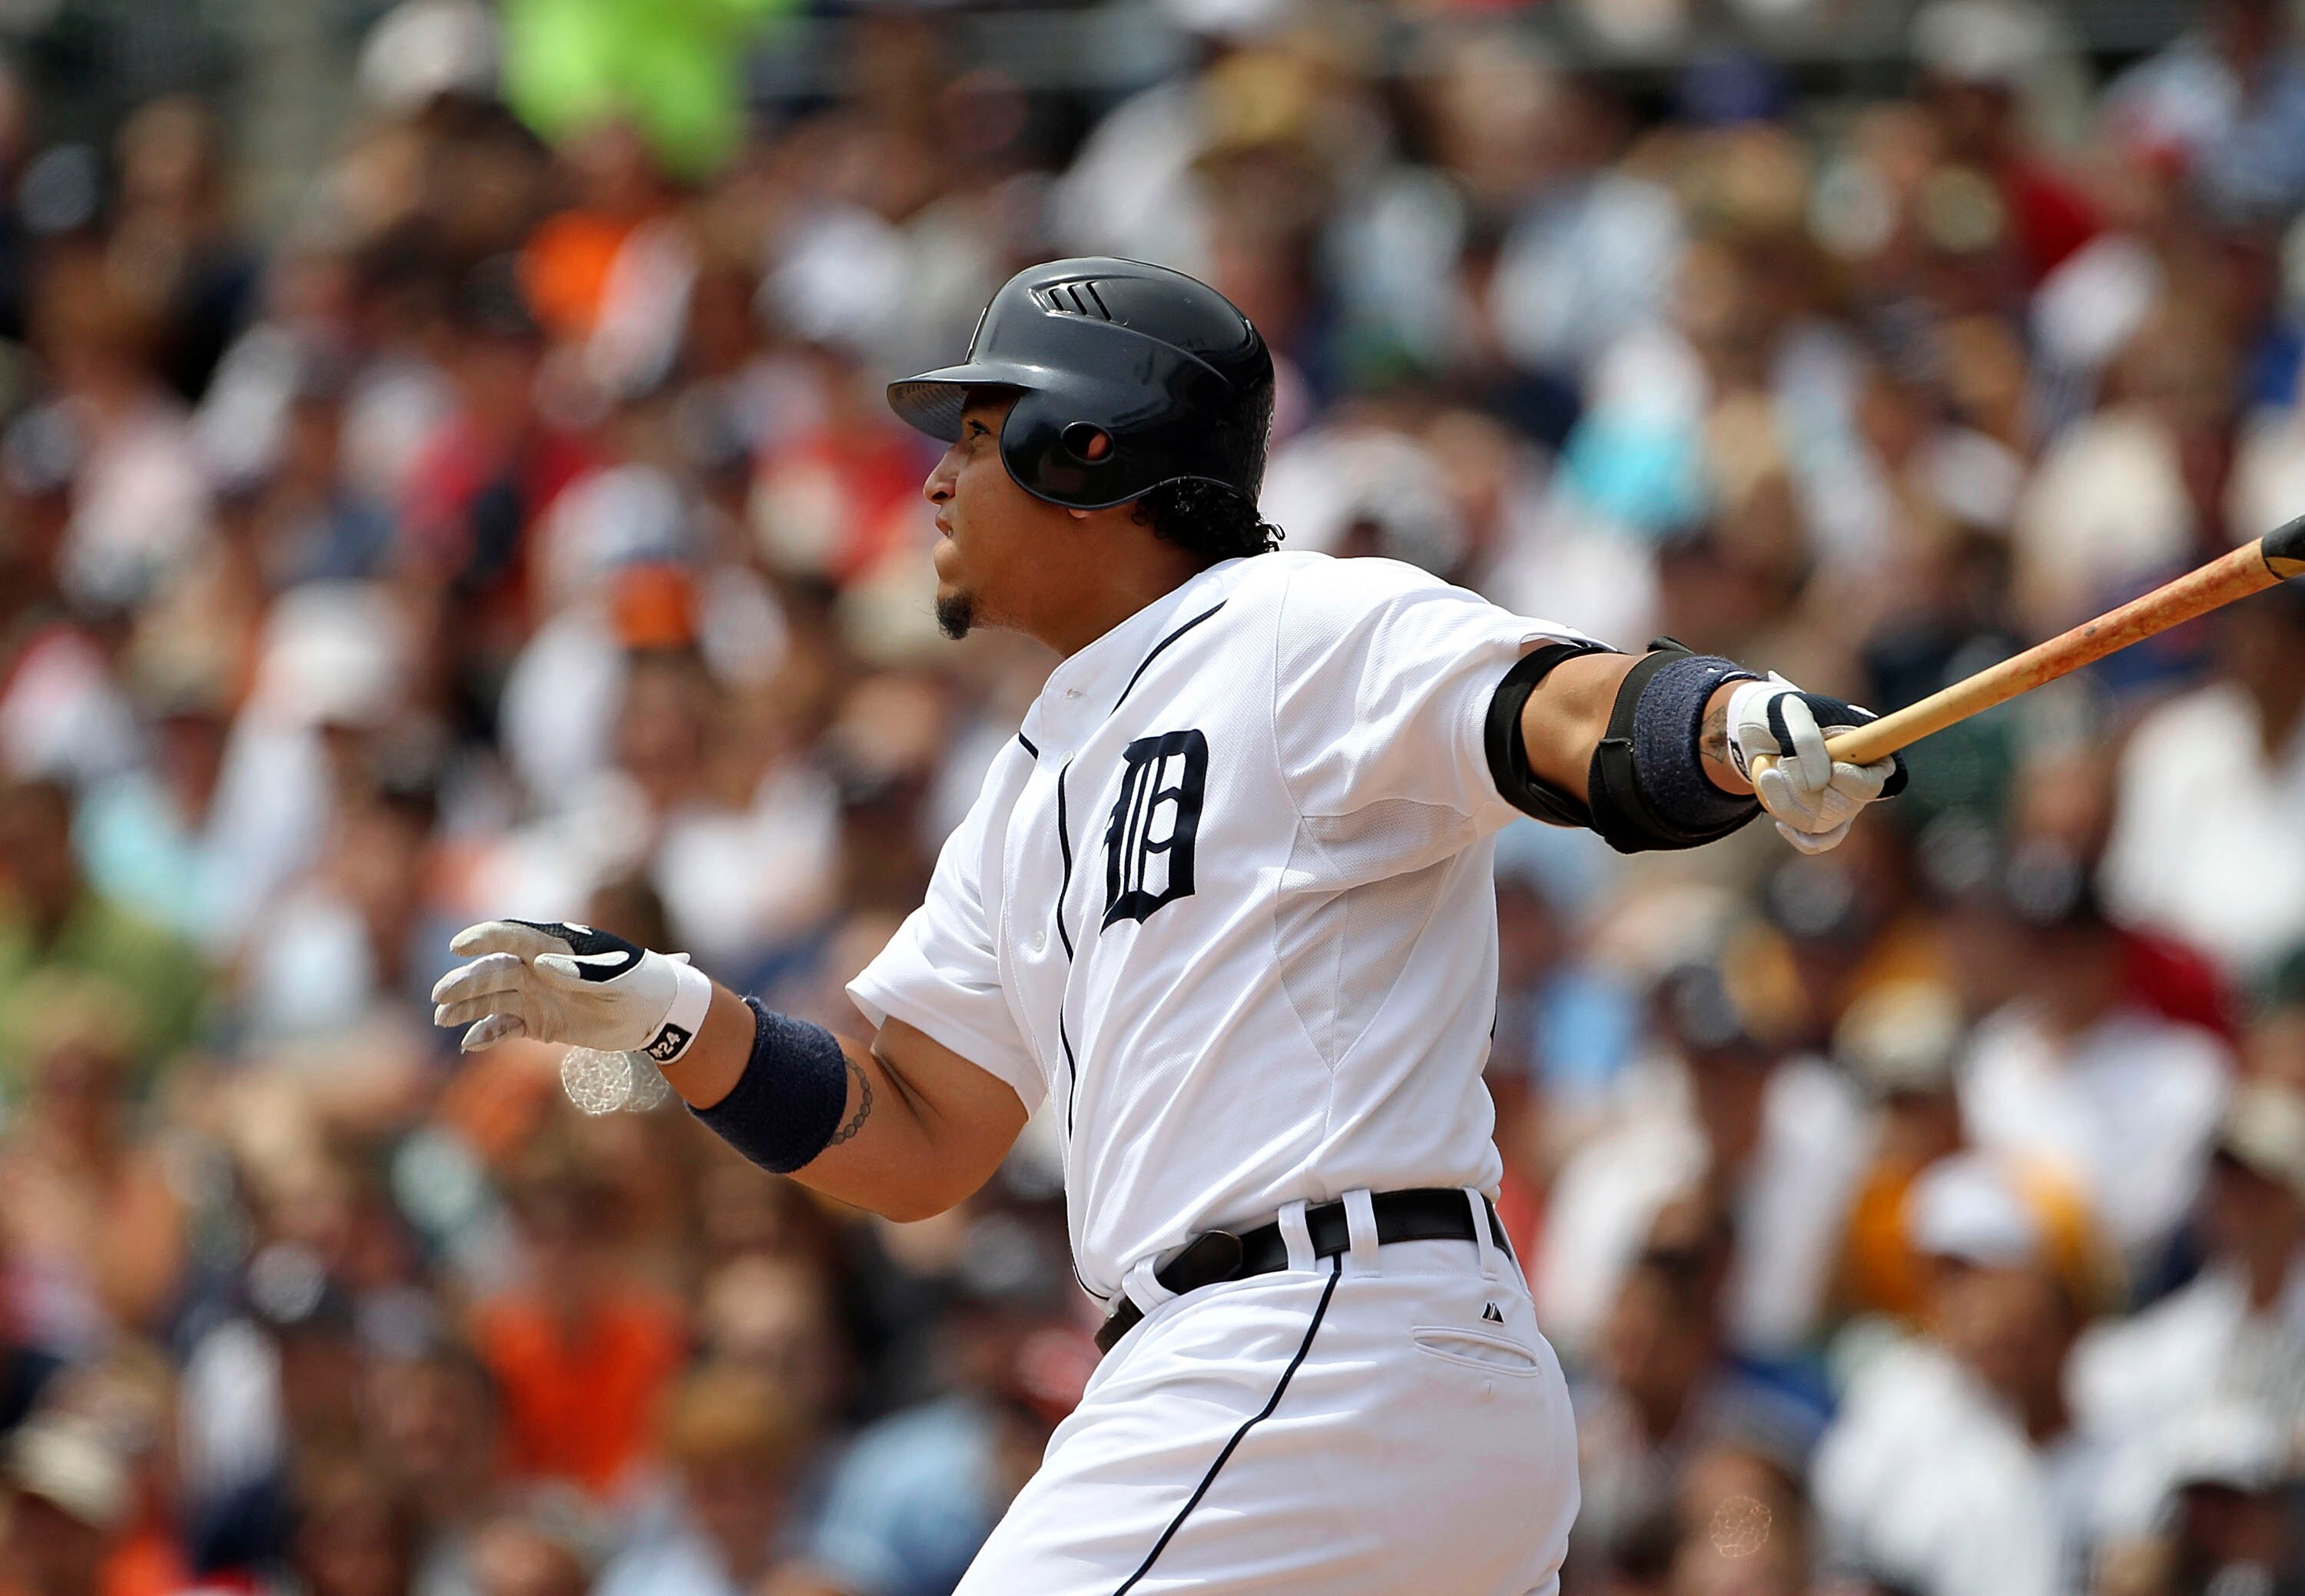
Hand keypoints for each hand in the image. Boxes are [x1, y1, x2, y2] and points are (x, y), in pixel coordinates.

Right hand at [431, 920, 708, 1059]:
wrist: (657, 1014)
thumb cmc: (642, 982)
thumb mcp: (617, 976)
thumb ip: (580, 971)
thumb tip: (541, 964)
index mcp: (557, 946)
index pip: (514, 937)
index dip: (485, 938)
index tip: (458, 946)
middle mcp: (540, 968)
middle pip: (494, 971)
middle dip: (466, 982)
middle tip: (441, 997)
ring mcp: (537, 995)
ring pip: (493, 999)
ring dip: (468, 1007)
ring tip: (443, 1018)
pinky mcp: (541, 1023)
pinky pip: (507, 1027)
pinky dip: (489, 1033)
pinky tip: (472, 1043)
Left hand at [1724, 675, 1906, 854]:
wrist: (1757, 730)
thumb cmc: (1778, 716)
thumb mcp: (1788, 712)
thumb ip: (1806, 740)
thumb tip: (1818, 784)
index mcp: (1864, 749)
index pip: (1873, 780)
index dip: (1852, 781)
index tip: (1832, 769)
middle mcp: (1859, 779)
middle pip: (1846, 806)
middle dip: (1805, 790)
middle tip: (1779, 765)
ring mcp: (1841, 801)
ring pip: (1824, 823)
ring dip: (1788, 805)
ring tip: (1767, 776)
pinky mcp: (1821, 816)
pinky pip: (1819, 841)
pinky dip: (1799, 836)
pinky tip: (1780, 823)